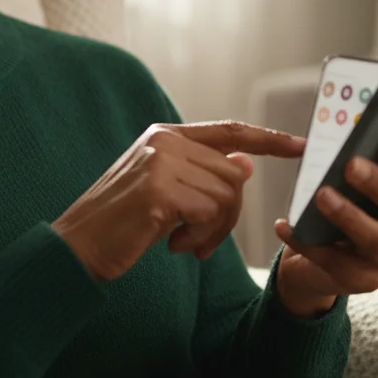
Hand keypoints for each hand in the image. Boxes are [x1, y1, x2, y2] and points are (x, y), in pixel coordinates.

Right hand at [54, 121, 305, 281]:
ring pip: (226, 196)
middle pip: (233, 175)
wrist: (77, 246)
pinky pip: (209, 214)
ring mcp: (161, 163)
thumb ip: (201, 174)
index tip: (301, 144)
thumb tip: (245, 165)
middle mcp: (165, 141)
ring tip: (183, 243)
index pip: (230, 131)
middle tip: (200, 242)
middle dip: (227, 217)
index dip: (268, 139)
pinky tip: (172, 245)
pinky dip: (199, 238)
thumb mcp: (166, 193)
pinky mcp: (160, 191)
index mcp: (166, 136)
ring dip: (213, 231)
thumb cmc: (122, 224)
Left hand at [273, 132, 377, 315]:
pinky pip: (333, 261)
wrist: (317, 265)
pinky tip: (284, 225)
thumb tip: (354, 116)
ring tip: (322, 195)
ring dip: (348, 214)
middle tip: (349, 165)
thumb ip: (357, 158)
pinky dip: (306, 242)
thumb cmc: (338, 212)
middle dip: (376, 182)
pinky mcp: (360, 280)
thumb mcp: (349, 186)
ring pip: (374, 237)